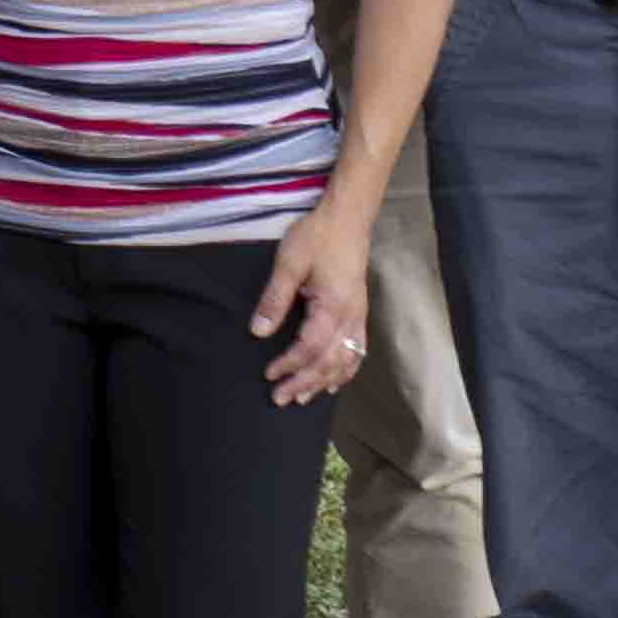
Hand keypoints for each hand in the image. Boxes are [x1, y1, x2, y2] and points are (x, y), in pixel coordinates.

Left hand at [249, 196, 373, 403]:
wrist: (347, 218)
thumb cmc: (317, 237)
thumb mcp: (288, 264)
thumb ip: (274, 299)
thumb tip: (258, 332)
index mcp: (334, 306)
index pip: (311, 348)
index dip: (290, 365)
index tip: (269, 375)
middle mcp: (351, 317)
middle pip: (329, 361)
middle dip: (304, 382)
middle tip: (280, 399)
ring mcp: (359, 315)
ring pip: (346, 360)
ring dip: (324, 381)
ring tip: (303, 398)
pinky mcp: (359, 311)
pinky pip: (357, 349)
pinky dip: (346, 370)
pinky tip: (333, 382)